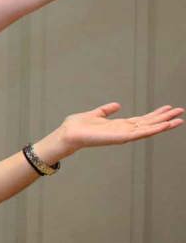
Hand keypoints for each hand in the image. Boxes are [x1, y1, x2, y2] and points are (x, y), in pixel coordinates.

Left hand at [45, 103, 182, 159]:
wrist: (68, 134)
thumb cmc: (77, 126)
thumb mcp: (95, 114)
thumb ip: (106, 110)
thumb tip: (117, 105)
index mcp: (119, 125)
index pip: (142, 119)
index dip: (156, 114)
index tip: (169, 108)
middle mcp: (124, 130)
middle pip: (149, 123)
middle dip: (165, 118)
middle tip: (181, 112)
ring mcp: (124, 135)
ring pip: (149, 129)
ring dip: (164, 124)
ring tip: (179, 119)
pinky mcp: (121, 138)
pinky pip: (141, 133)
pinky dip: (154, 129)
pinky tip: (165, 125)